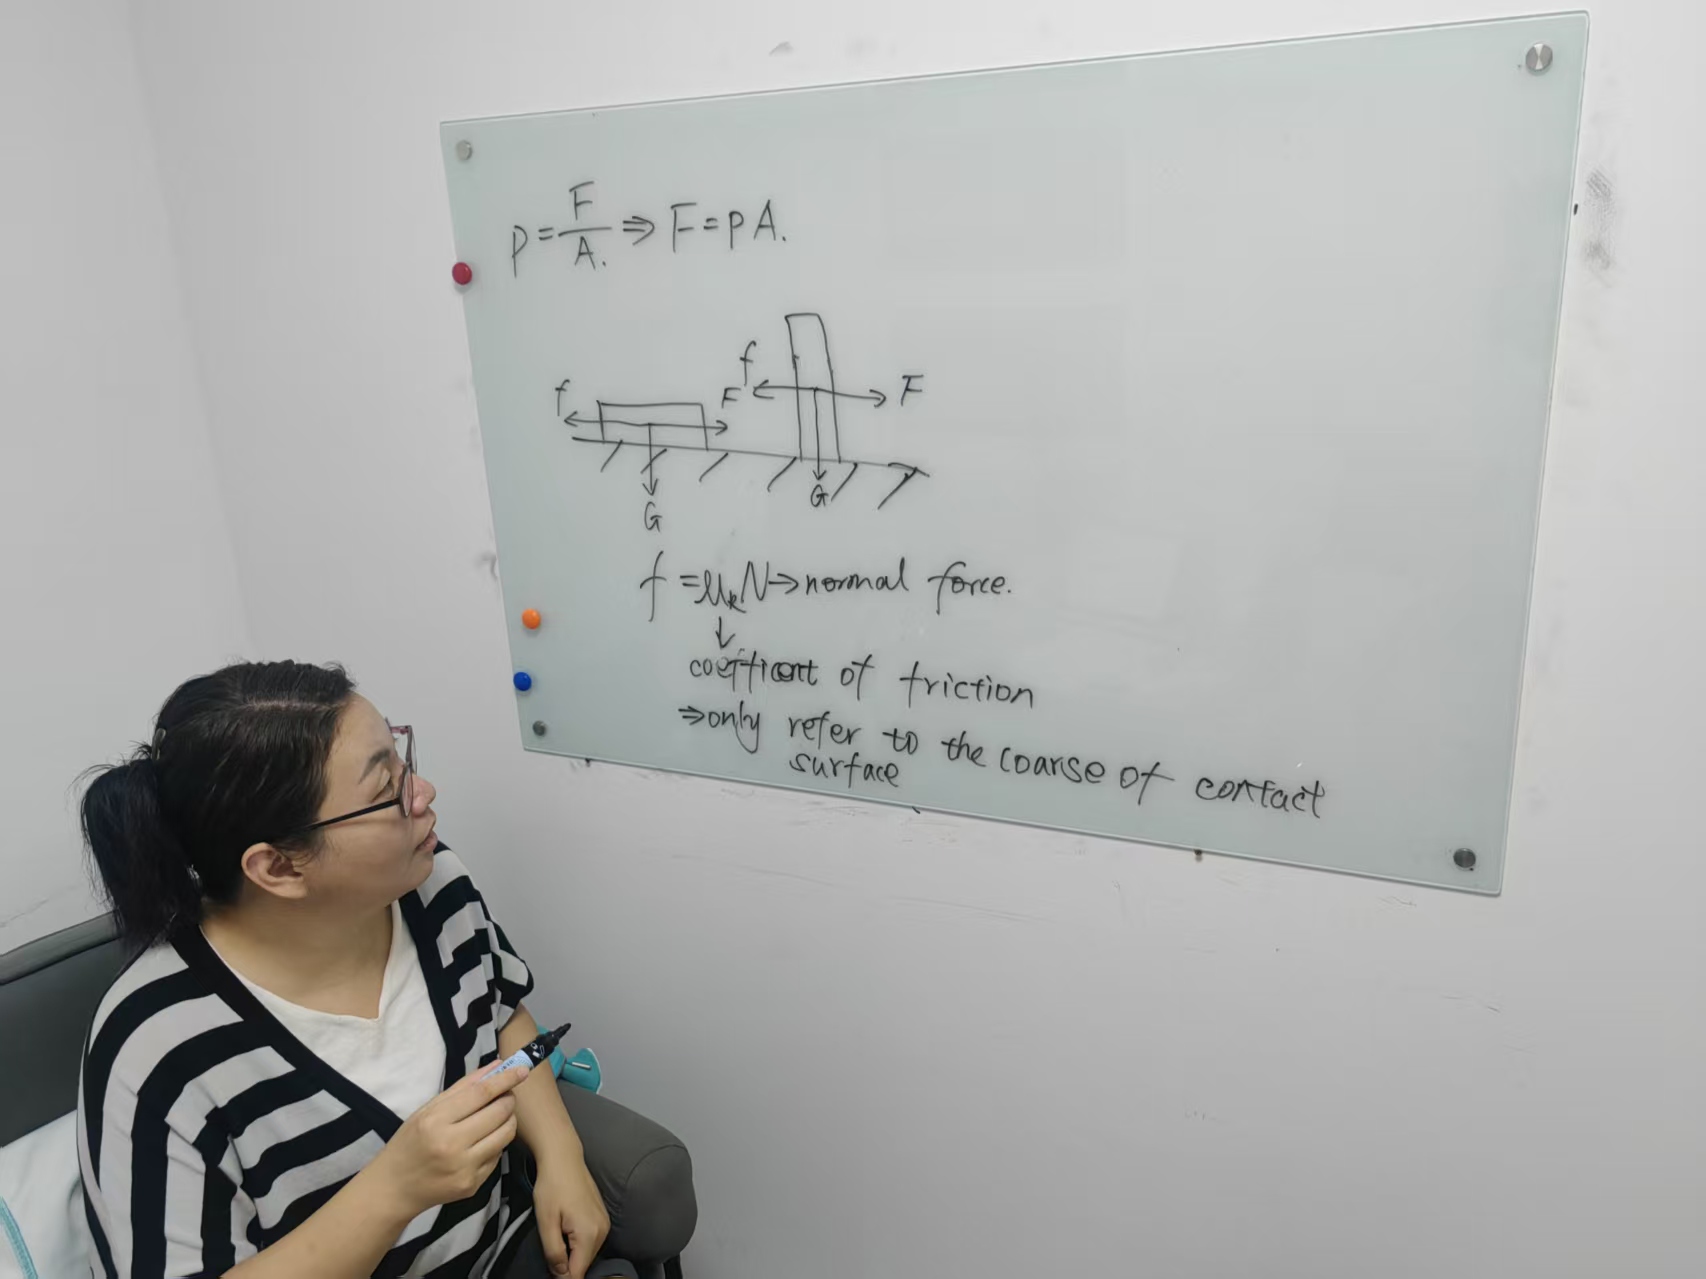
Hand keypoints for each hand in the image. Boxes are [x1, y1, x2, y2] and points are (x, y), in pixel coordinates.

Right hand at [373, 1061, 529, 1217]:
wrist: (394, 1189)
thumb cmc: (409, 1143)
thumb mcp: (427, 1109)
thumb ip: (463, 1087)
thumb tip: (498, 1066)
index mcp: (436, 1122)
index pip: (481, 1094)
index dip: (506, 1079)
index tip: (522, 1069)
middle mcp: (452, 1146)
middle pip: (499, 1113)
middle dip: (509, 1099)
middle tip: (505, 1095)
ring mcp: (464, 1169)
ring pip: (506, 1135)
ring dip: (508, 1120)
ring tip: (497, 1115)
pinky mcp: (473, 1185)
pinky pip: (497, 1156)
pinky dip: (496, 1143)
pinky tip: (482, 1141)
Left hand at [533, 1155, 609, 1277]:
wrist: (564, 1159)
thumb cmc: (552, 1187)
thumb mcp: (546, 1222)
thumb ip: (554, 1253)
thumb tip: (561, 1275)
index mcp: (589, 1234)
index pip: (578, 1273)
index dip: (562, 1276)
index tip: (550, 1267)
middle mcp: (603, 1231)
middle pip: (584, 1264)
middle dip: (567, 1264)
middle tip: (550, 1247)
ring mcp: (605, 1223)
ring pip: (587, 1254)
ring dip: (572, 1253)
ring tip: (557, 1234)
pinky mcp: (603, 1218)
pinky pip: (591, 1242)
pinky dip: (578, 1244)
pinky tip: (566, 1229)